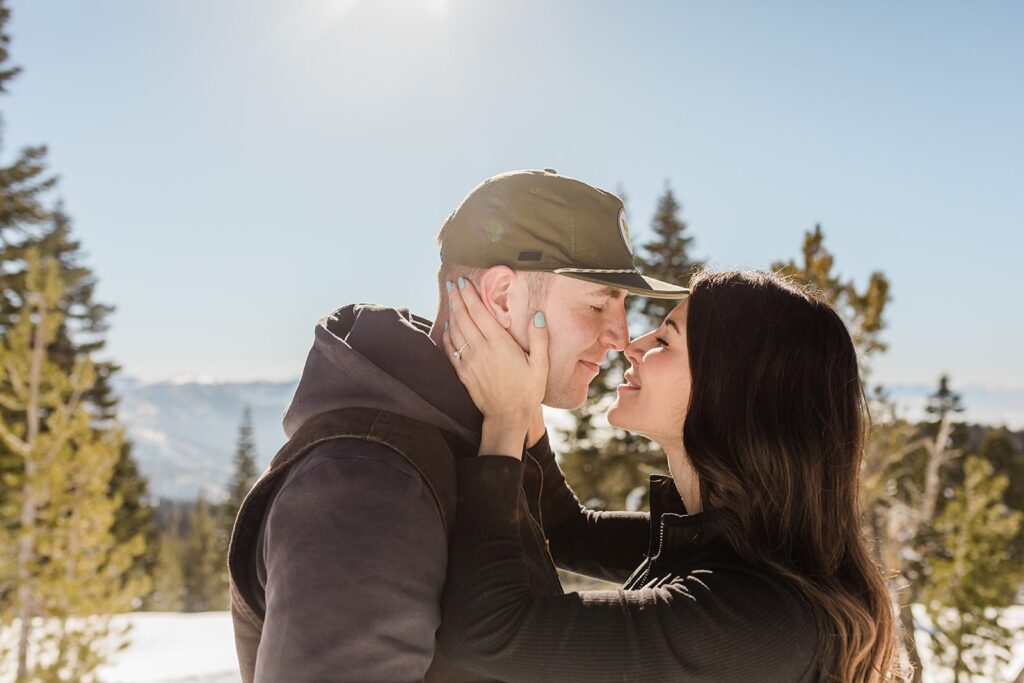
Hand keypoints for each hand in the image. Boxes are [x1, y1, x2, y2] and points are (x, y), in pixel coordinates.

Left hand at [442, 278, 548, 457]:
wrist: (507, 417)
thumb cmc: (527, 391)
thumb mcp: (541, 365)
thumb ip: (540, 338)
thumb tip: (538, 314)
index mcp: (500, 344)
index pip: (479, 312)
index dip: (470, 295)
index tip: (463, 281)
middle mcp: (481, 349)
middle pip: (463, 317)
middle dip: (456, 298)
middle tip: (451, 284)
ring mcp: (469, 361)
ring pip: (454, 330)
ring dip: (451, 312)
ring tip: (450, 299)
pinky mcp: (463, 372)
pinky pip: (450, 348)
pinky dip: (446, 334)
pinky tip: (447, 326)